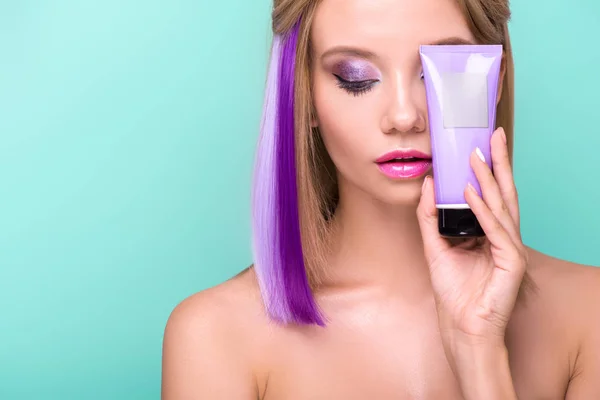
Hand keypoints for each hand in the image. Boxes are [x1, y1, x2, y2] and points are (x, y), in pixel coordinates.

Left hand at [416, 127, 527, 349]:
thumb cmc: (454, 291)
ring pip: (501, 205)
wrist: (462, 326)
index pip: (492, 194)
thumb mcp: (434, 247)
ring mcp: (510, 248)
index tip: (481, 143)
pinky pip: (495, 229)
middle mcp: (504, 236)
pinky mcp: (511, 261)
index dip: (488, 168)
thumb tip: (427, 185)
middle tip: (492, 135)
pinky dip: (483, 209)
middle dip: (498, 162)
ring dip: (488, 179)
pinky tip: (471, 192)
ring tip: (476, 156)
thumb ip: (430, 217)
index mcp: (490, 232)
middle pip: (503, 192)